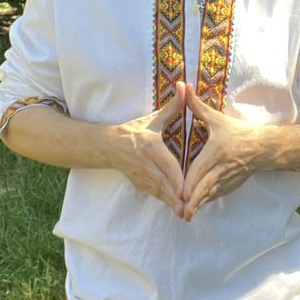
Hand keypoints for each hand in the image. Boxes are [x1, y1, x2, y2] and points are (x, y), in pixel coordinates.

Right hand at [116, 81, 185, 216]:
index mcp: (150, 147)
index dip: (177, 179)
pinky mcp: (140, 185)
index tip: (188, 189)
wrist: (109, 146)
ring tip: (186, 213)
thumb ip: (173, 106)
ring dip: (172, 203)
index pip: (167, 165)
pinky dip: (166, 201)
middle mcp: (146, 164)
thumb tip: (185, 86)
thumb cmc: (134, 130)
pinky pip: (155, 195)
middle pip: (163, 184)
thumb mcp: (153, 119)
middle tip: (190, 208)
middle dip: (176, 197)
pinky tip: (178, 208)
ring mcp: (141, 177)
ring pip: (160, 193)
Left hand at [182, 84, 260, 220]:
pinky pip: (217, 195)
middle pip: (206, 187)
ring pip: (211, 194)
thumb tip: (184, 88)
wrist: (264, 146)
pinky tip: (198, 206)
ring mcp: (229, 179)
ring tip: (186, 215)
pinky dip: (207, 201)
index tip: (181, 194)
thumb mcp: (218, 119)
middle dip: (194, 200)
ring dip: (199, 204)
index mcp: (217, 152)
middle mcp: (223, 168)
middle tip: (181, 211)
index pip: (201, 170)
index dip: (191, 183)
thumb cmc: (238, 131)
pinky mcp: (232, 185)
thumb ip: (197, 106)